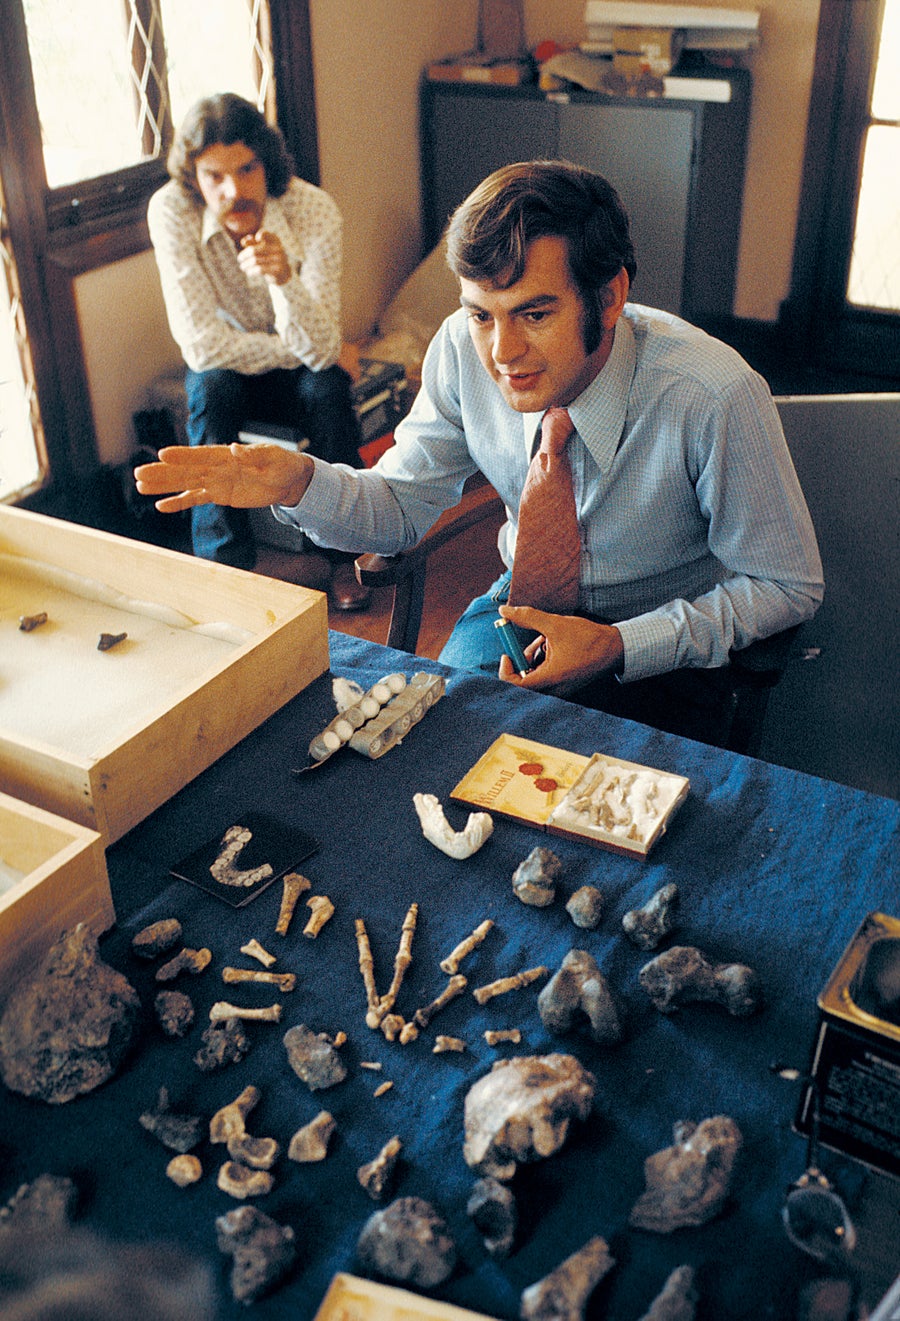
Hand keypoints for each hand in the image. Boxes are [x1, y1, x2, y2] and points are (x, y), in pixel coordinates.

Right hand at [134, 443, 313, 513]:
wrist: (289, 480)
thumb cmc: (283, 464)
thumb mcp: (274, 459)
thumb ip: (254, 456)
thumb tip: (236, 450)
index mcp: (227, 455)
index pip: (201, 455)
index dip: (182, 455)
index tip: (162, 454)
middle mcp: (216, 467)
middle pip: (185, 470)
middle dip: (162, 473)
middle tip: (138, 473)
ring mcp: (216, 481)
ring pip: (185, 484)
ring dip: (163, 486)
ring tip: (140, 486)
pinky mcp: (220, 495)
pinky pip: (196, 499)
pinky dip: (179, 503)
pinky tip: (161, 506)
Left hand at [237, 230, 290, 285]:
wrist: (283, 274)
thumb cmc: (269, 258)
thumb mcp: (261, 249)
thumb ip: (252, 243)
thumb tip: (244, 241)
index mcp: (275, 240)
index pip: (264, 234)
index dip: (259, 236)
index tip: (254, 240)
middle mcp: (278, 248)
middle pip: (254, 250)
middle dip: (244, 255)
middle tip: (239, 259)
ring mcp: (279, 259)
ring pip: (255, 261)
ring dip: (246, 265)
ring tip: (242, 267)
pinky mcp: (278, 270)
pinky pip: (260, 270)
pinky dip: (251, 271)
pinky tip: (248, 272)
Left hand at [496, 604, 623, 695]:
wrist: (615, 649)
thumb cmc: (588, 638)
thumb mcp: (554, 624)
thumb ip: (527, 617)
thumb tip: (504, 611)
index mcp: (551, 678)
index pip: (515, 685)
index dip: (505, 670)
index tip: (507, 654)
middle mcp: (554, 689)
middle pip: (523, 681)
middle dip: (521, 660)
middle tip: (529, 642)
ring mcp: (560, 689)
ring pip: (533, 679)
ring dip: (532, 659)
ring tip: (543, 640)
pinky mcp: (564, 686)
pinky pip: (544, 678)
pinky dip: (541, 663)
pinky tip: (551, 647)